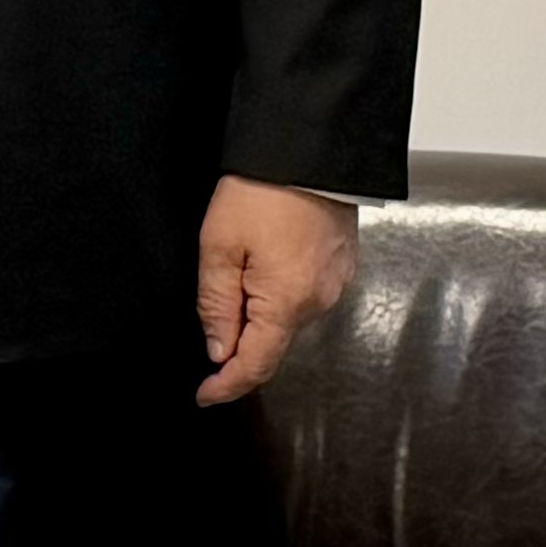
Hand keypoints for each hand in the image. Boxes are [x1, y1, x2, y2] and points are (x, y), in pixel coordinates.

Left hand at [193, 176, 359, 405]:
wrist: (312, 150)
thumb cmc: (262, 192)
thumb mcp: (219, 246)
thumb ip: (216, 304)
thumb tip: (219, 350)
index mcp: (286, 303)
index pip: (255, 365)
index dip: (227, 385)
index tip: (204, 397)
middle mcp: (318, 303)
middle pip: (272, 342)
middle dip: (238, 341)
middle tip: (210, 318)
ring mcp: (335, 285)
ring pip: (287, 318)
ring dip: (258, 313)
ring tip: (235, 273)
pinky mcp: (341, 267)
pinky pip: (304, 296)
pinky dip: (279, 294)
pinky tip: (262, 266)